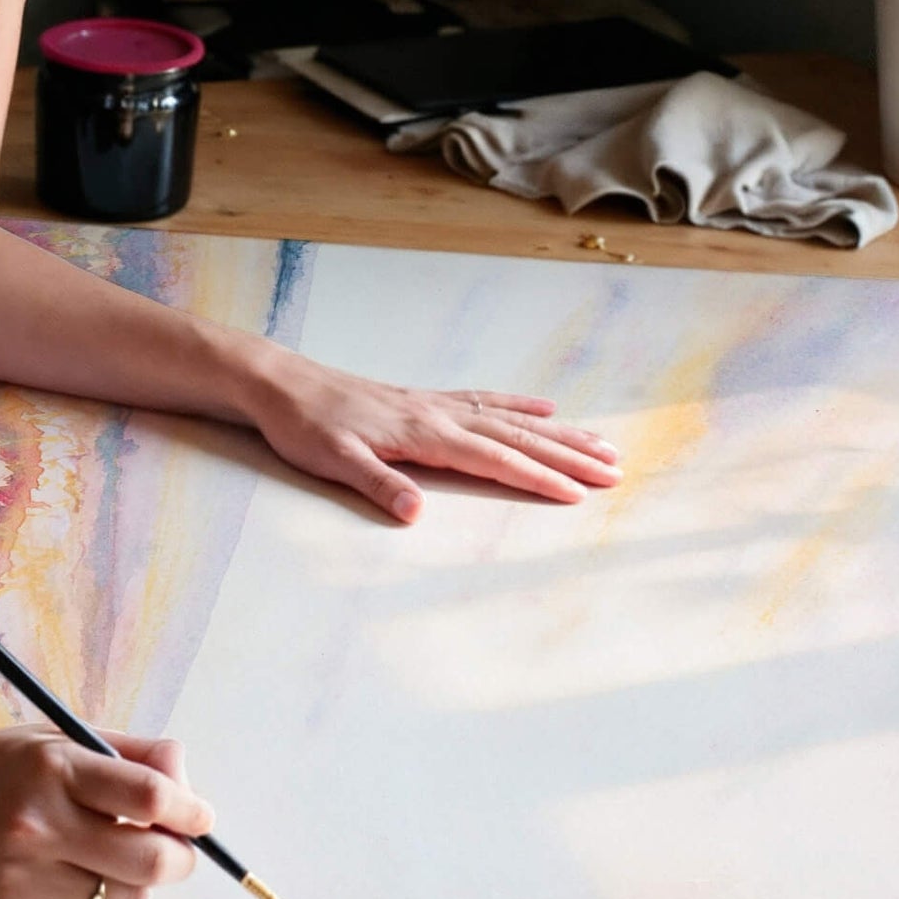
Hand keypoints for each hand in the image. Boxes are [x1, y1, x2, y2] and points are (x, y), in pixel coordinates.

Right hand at [0, 721, 212, 898]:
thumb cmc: (2, 761)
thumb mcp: (64, 738)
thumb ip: (134, 755)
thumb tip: (189, 788)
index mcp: (55, 768)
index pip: (148, 796)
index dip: (190, 810)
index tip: (200, 816)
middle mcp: (37, 824)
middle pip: (148, 860)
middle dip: (181, 857)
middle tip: (181, 847)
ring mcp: (21, 876)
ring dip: (142, 884)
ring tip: (127, 860)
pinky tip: (90, 880)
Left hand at [244, 347, 620, 521]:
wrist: (281, 385)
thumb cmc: (304, 427)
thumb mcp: (331, 461)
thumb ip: (376, 484)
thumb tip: (414, 513)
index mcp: (423, 434)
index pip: (494, 459)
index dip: (537, 477)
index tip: (579, 494)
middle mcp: (439, 414)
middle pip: (517, 436)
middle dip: (568, 455)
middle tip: (616, 471)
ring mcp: (435, 404)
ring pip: (511, 418)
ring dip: (558, 432)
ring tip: (601, 444)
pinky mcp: (425, 400)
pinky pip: (485, 400)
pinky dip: (519, 405)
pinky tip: (544, 408)